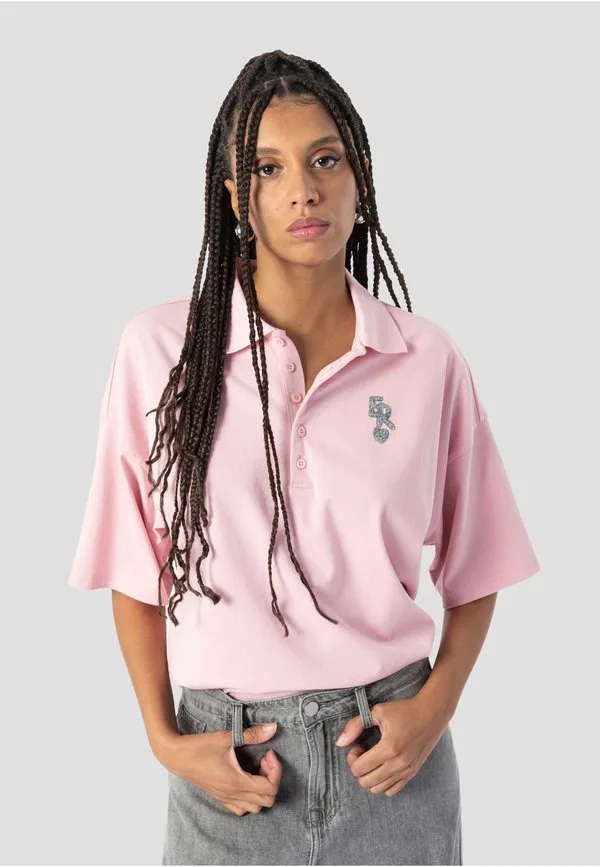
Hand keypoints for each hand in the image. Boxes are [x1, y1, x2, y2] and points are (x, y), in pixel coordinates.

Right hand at [162, 721, 282, 815]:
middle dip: (271, 779)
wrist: (177, 756)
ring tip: (255, 769)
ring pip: (255, 807)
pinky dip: (249, 798)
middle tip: (263, 760)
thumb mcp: (227, 737)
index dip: (276, 770)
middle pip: (267, 801)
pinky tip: (245, 779)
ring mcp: (226, 798)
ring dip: (261, 789)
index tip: (268, 753)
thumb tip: (273, 728)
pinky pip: (241, 809)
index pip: (270, 788)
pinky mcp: (220, 797)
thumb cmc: (200, 746)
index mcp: (237, 782)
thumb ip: (252, 734)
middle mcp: (233, 795)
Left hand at [336, 694, 446, 796]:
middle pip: (365, 782)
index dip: (352, 758)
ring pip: (377, 789)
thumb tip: (340, 743)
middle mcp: (398, 764)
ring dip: (369, 776)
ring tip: (373, 760)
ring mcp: (407, 771)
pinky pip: (392, 790)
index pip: (359, 769)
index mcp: (388, 748)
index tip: (358, 745)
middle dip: (359, 768)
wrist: (432, 713)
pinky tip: (384, 766)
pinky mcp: (412, 773)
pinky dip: (383, 782)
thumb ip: (355, 725)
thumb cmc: (404, 710)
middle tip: (364, 752)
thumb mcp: (377, 711)